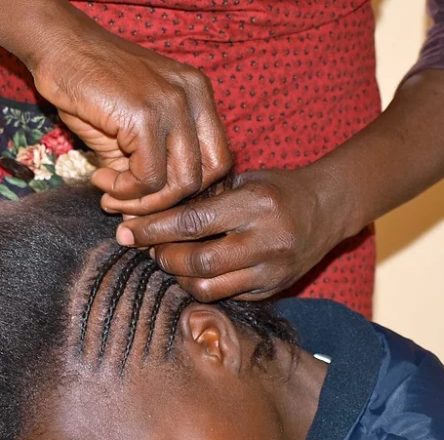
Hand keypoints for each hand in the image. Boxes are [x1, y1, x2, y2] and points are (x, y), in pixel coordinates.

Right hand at [29, 3, 231, 208]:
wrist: (57, 46)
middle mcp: (194, 97)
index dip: (190, 191)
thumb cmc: (94, 88)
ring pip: (181, 183)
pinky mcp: (146, 115)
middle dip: (169, 203)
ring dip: (144, 202)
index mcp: (200, 98)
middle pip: (206, 176)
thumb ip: (152, 171)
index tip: (157, 199)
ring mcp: (173, 104)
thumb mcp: (134, 133)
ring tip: (112, 195)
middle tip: (132, 206)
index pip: (218, 161)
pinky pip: (149, 177)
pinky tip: (101, 179)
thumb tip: (150, 221)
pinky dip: (124, 190)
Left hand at [115, 169, 343, 300]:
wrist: (326, 211)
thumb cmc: (279, 190)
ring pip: (207, 288)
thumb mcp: (245, 181)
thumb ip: (206, 198)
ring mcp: (270, 271)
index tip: (128, 230)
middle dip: (162, 257)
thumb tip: (154, 215)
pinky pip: (226, 296)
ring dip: (179, 277)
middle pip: (197, 262)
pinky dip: (203, 287)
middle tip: (148, 248)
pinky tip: (196, 273)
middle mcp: (265, 242)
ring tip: (171, 261)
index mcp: (256, 205)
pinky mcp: (272, 289)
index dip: (154, 229)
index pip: (192, 222)